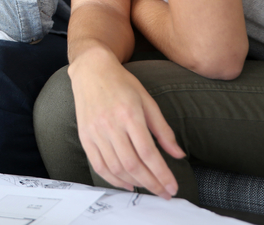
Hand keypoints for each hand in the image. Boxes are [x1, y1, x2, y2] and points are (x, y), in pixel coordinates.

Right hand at [69, 49, 184, 198]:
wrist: (91, 70)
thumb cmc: (121, 83)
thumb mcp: (147, 101)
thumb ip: (163, 130)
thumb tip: (178, 154)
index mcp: (129, 114)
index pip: (148, 152)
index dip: (162, 174)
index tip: (172, 186)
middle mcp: (110, 124)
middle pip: (132, 164)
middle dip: (151, 183)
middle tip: (164, 193)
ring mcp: (95, 131)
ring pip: (115, 167)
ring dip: (134, 182)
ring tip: (148, 187)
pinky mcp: (85, 136)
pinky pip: (98, 164)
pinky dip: (112, 178)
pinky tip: (126, 182)